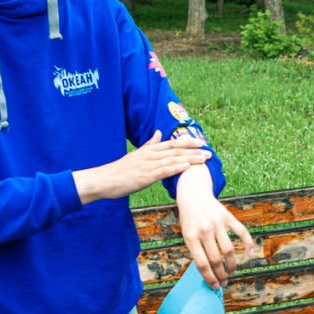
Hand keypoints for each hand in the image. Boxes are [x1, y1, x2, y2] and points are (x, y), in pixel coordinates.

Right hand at [74, 131, 209, 203]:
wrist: (104, 180)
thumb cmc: (120, 170)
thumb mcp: (136, 154)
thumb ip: (149, 144)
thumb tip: (159, 133)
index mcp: (148, 150)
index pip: (172, 143)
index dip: (187, 142)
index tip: (201, 142)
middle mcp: (150, 155)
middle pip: (175, 150)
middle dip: (193, 150)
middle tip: (209, 152)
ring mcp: (147, 165)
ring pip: (172, 159)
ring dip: (189, 159)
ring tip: (203, 159)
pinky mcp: (145, 176)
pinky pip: (163, 170)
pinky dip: (175, 167)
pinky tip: (186, 166)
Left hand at [176, 166, 255, 289]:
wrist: (193, 195)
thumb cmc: (189, 219)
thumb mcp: (186, 234)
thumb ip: (196, 250)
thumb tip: (209, 273)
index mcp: (191, 237)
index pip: (202, 264)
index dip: (209, 278)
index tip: (214, 286)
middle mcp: (204, 230)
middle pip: (216, 260)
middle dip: (221, 274)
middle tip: (224, 281)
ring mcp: (217, 223)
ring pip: (229, 250)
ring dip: (232, 264)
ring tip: (232, 272)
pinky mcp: (228, 217)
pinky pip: (241, 232)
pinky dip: (248, 244)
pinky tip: (249, 254)